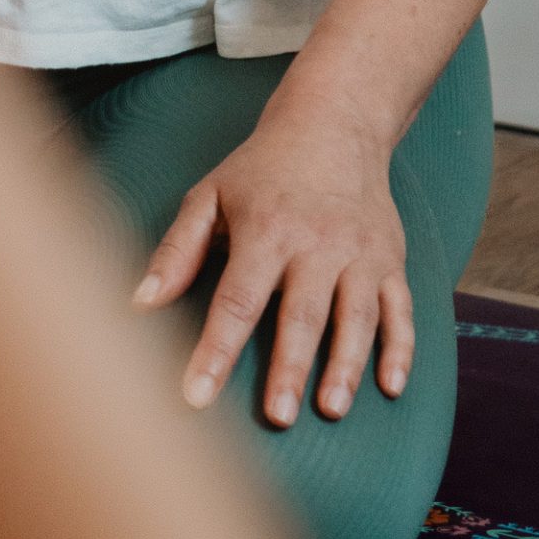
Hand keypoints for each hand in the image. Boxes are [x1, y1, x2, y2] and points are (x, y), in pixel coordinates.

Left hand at [132, 115, 413, 429]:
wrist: (334, 122)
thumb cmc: (261, 169)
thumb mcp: (210, 195)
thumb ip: (177, 250)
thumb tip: (138, 303)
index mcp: (265, 229)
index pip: (237, 299)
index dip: (215, 349)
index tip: (195, 395)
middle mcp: (316, 242)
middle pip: (302, 313)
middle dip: (289, 367)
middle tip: (276, 417)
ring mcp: (359, 252)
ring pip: (356, 316)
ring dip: (346, 365)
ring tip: (330, 409)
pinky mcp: (391, 259)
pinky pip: (401, 309)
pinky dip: (401, 349)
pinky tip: (390, 387)